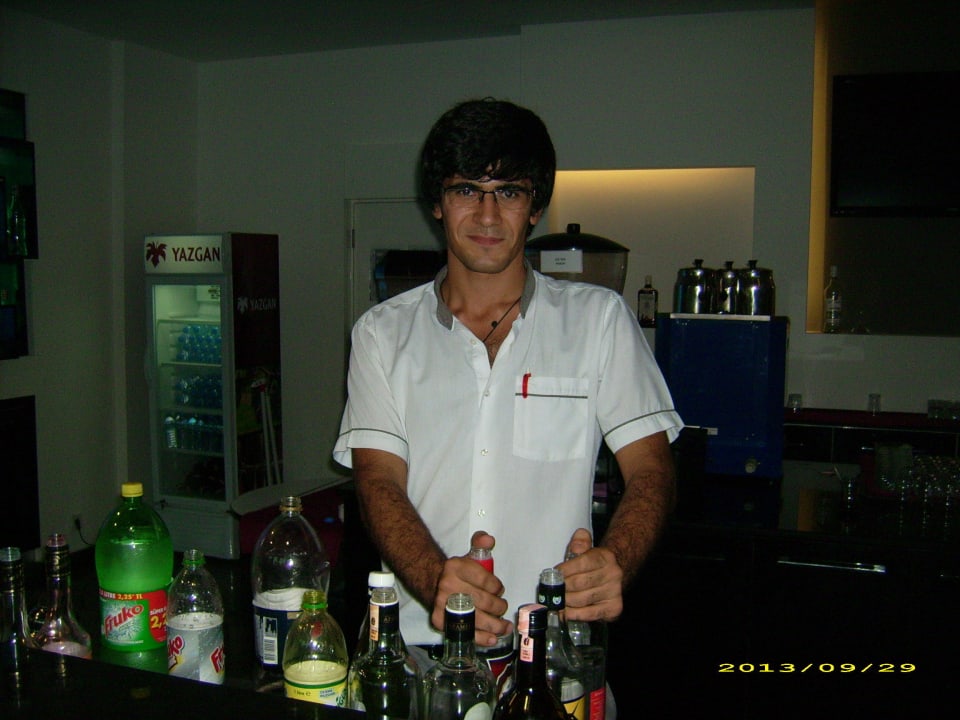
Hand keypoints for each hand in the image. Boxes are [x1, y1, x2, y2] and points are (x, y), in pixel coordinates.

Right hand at [431, 531, 512, 645]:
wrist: (431, 581)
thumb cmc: (456, 572)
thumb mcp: (467, 555)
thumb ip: (480, 544)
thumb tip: (488, 539)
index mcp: (456, 567)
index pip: (485, 579)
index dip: (497, 587)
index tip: (500, 590)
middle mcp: (448, 585)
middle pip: (483, 601)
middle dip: (499, 607)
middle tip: (502, 607)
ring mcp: (443, 604)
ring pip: (476, 618)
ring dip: (495, 625)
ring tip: (504, 626)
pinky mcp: (440, 620)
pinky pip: (464, 631)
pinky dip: (480, 637)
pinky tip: (492, 638)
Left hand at [556, 527, 623, 622]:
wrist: (616, 577)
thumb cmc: (594, 564)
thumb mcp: (588, 549)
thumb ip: (580, 543)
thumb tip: (578, 538)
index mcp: (605, 557)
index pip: (582, 563)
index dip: (565, 569)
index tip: (554, 574)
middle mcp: (613, 575)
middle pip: (579, 583)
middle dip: (562, 587)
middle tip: (551, 590)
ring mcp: (615, 593)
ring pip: (582, 600)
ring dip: (565, 601)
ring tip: (555, 601)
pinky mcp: (614, 609)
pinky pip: (589, 614)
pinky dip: (573, 614)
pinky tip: (564, 612)